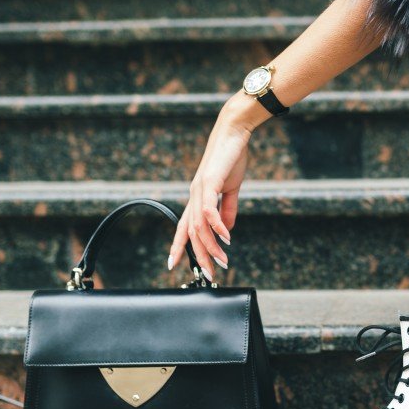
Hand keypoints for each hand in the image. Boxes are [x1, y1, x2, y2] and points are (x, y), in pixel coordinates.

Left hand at [169, 96, 257, 280]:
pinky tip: (227, 238)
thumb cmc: (231, 157)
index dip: (178, 246)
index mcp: (198, 198)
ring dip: (211, 247)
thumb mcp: (231, 188)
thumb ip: (228, 209)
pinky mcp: (209, 183)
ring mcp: (199, 190)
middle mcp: (194, 196)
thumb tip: (227, 230)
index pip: (184, 227)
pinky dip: (218, 226)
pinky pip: (209, 211)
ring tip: (222, 261)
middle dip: (199, 257)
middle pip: (191, 233)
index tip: (174, 266)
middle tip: (209, 275)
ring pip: (199, 227)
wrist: (233, 132)